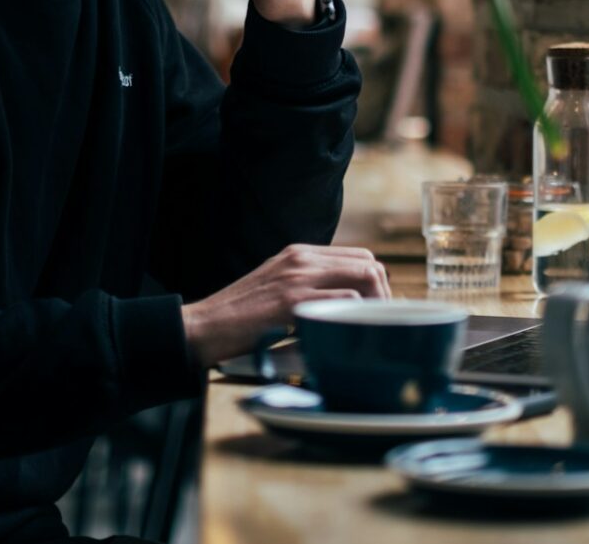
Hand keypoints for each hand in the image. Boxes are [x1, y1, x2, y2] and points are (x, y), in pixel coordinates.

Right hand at [181, 244, 390, 366]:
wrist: (205, 326)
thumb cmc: (240, 316)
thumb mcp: (276, 285)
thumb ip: (307, 284)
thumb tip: (346, 299)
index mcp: (299, 253)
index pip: (359, 255)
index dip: (377, 281)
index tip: (378, 307)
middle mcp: (301, 259)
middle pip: (369, 263)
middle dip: (383, 293)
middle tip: (379, 322)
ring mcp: (298, 278)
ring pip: (364, 277)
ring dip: (375, 307)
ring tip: (369, 330)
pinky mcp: (293, 302)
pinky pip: (345, 299)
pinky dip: (355, 317)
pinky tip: (349, 335)